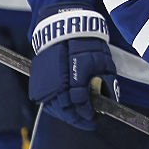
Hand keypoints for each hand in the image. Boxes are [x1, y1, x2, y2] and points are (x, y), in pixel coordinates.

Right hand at [29, 4, 117, 130]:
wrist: (64, 26)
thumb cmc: (87, 41)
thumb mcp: (103, 60)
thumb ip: (106, 81)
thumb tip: (110, 100)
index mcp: (76, 76)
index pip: (81, 103)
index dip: (88, 114)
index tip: (94, 119)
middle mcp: (58, 81)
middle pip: (66, 109)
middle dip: (77, 118)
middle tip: (87, 122)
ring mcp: (46, 81)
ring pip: (54, 107)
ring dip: (66, 115)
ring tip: (76, 117)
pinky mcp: (38, 79)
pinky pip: (46, 100)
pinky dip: (55, 107)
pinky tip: (64, 108)